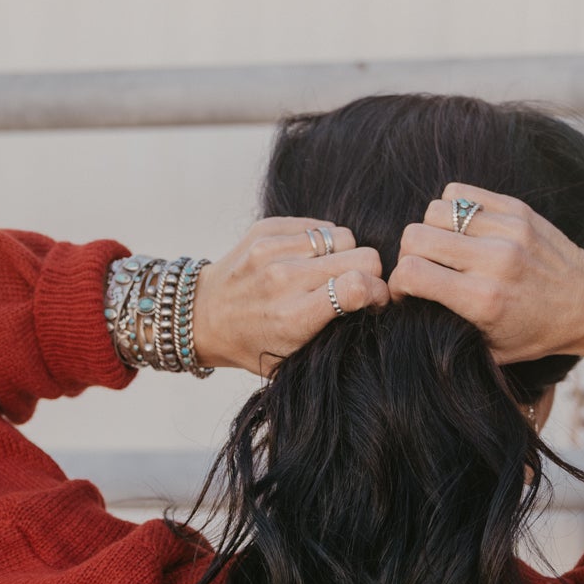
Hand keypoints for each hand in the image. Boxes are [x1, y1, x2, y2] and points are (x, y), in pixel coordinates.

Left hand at [190, 217, 388, 373]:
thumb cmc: (255, 344)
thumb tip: (373, 304)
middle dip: (368, 273)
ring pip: (344, 236)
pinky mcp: (266, 229)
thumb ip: (335, 334)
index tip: (376, 301)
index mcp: (294, 317)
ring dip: (345, 255)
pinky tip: (309, 260)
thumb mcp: (294, 358)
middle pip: (361, 256)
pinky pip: (320, 225)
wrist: (204, 315)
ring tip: (329, 273)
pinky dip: (323, 242)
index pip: (357, 286)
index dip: (379, 292)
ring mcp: (273, 250)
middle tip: (355, 287)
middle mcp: (284, 279)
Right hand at [387, 183, 583, 361]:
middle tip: (424, 270)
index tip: (408, 292)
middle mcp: (493, 260)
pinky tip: (464, 231)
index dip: (398, 283)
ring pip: (434, 210)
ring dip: (431, 230)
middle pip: (415, 235)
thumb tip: (407, 306)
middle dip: (409, 255)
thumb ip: (446, 327)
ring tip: (446, 249)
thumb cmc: (537, 331)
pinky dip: (453, 210)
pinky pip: (459, 193)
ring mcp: (506, 229)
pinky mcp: (516, 209)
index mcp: (483, 300)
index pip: (411, 272)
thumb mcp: (491, 348)